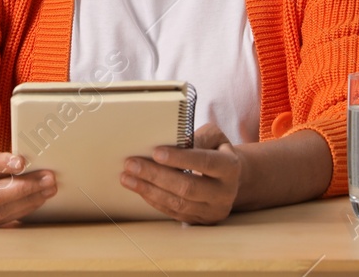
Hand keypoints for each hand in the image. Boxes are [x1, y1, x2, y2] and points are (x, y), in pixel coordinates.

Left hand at [120, 123, 241, 223]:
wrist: (230, 179)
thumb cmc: (216, 151)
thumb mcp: (214, 137)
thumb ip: (198, 137)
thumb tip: (176, 142)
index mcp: (230, 168)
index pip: (205, 162)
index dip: (180, 158)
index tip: (156, 152)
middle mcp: (225, 193)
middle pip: (188, 187)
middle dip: (156, 175)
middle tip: (132, 164)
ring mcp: (213, 210)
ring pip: (178, 203)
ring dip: (149, 190)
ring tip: (127, 177)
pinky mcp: (200, 220)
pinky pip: (174, 213)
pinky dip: (154, 200)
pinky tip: (140, 188)